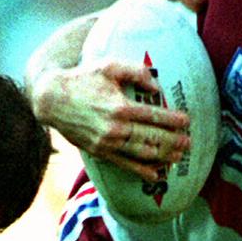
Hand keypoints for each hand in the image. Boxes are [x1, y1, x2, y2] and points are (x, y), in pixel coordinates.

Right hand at [34, 56, 190, 181]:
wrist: (51, 99)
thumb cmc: (82, 79)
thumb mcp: (109, 66)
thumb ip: (136, 72)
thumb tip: (157, 86)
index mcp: (120, 107)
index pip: (154, 116)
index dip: (174, 120)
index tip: (187, 121)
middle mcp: (115, 128)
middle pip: (153, 138)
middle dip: (174, 141)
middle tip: (189, 142)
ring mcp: (107, 143)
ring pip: (142, 154)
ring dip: (164, 157)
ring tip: (179, 156)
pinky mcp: (100, 152)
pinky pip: (125, 165)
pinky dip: (143, 171)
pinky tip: (157, 174)